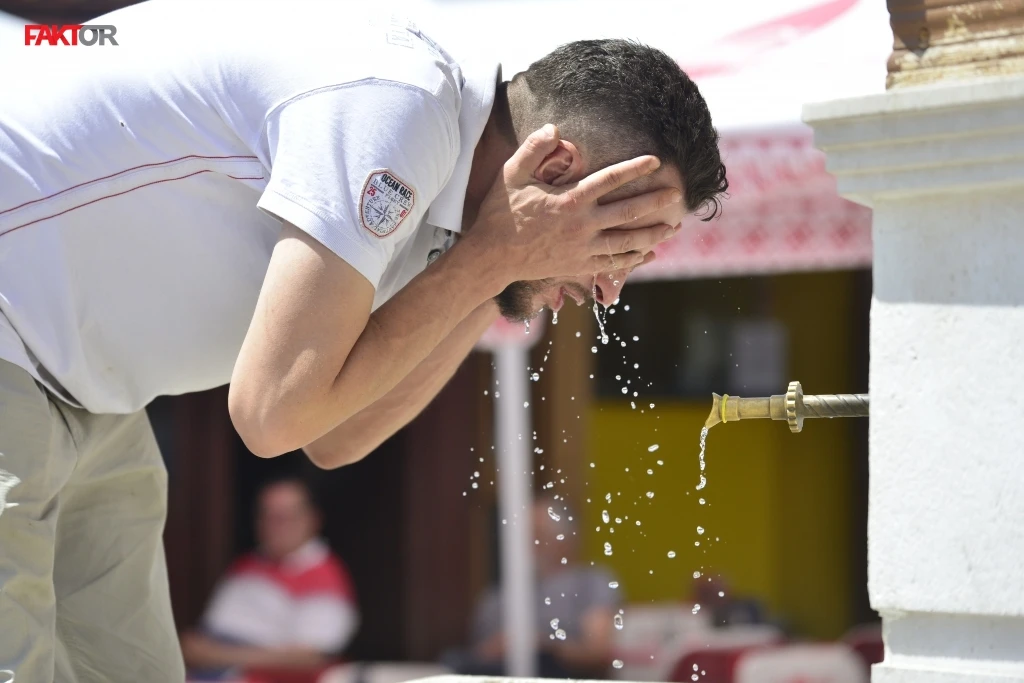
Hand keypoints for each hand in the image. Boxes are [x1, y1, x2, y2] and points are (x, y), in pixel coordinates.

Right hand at [464, 124, 681, 284]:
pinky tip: (650, 253)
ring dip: (653, 234)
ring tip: (673, 227)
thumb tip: (554, 128)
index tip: (656, 161)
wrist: (491, 256)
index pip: (611, 179)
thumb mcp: (511, 174)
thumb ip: (533, 149)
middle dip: (656, 202)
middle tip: (677, 194)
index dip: (636, 168)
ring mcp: (582, 249)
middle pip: (628, 212)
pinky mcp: (578, 265)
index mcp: (570, 200)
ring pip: (627, 241)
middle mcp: (582, 225)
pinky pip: (613, 263)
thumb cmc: (500, 211)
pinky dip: (634, 258)